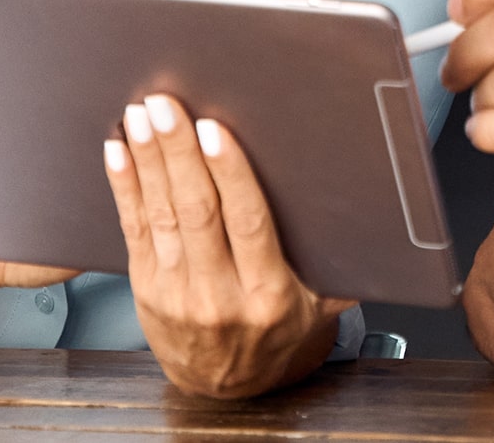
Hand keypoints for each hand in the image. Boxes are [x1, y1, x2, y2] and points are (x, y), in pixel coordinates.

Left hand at [103, 94, 353, 398]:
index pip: (247, 222)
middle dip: (178, 152)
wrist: (228, 388)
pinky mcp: (146, 289)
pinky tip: (119, 152)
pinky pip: (133, 230)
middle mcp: (220, 294)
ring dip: (148, 160)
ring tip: (141, 116)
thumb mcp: (322, 308)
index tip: (214, 131)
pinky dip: (125, 187)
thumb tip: (374, 208)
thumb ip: (341, 266)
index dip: (228, 173)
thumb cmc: (278, 333)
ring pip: (162, 215)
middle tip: (166, 106)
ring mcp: (178, 292)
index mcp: (269, 292)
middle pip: (197, 211)